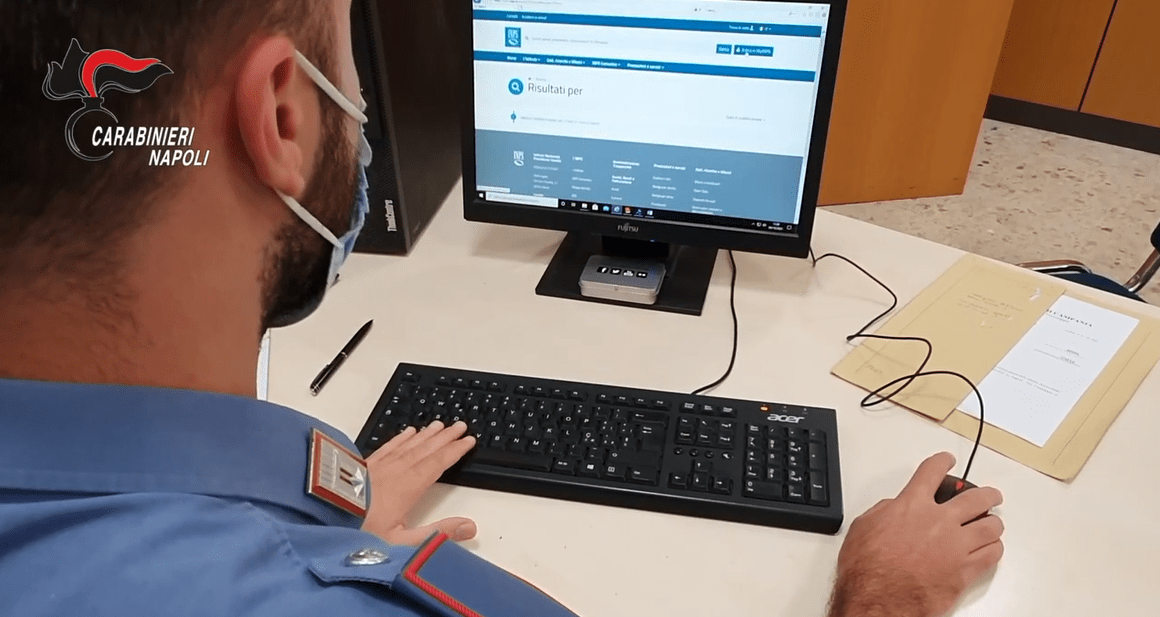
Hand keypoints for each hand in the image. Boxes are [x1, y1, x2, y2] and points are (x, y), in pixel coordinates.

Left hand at [361, 420, 477, 544]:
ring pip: (408, 444)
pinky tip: (406, 433)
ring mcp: (378, 466)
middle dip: (445, 437)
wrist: (320, 518)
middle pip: (425, 449)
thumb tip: (469, 527)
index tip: (468, 440)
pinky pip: (387, 446)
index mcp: (408, 487)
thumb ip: (436, 534)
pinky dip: (399, 438)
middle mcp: (395, 471)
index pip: (438, 463)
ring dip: (426, 434)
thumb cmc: (358, 531)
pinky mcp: (363, 466)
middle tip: (459, 425)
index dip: (455, 451)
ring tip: (439, 425)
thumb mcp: (402, 541)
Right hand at [827, 452, 1003, 616]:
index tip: (947, 460)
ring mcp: (956, 546)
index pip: (932, 472)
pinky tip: (990, 548)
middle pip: (976, 497)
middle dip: (987, 493)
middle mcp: (939, 521)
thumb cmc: (867, 568)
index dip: (942, 462)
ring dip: (993, 522)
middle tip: (990, 494)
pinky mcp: (965, 571)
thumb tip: (895, 507)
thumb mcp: (864, 526)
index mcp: (912, 505)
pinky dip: (994, 548)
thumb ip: (885, 511)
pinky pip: (992, 555)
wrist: (879, 599)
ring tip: (992, 523)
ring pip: (991, 527)